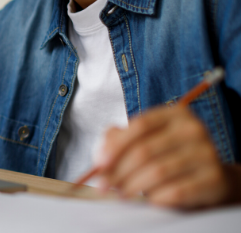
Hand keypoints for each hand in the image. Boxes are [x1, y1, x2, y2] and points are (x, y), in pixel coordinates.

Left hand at [96, 105, 240, 207]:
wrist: (210, 176)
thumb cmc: (170, 155)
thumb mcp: (147, 140)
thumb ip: (120, 140)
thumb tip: (101, 155)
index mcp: (174, 114)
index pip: (140, 125)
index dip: (116, 145)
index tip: (99, 164)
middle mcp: (193, 129)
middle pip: (145, 150)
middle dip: (119, 170)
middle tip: (104, 185)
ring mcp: (207, 153)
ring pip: (158, 172)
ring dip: (132, 185)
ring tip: (120, 193)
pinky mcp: (214, 178)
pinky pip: (177, 191)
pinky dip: (156, 197)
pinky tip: (148, 199)